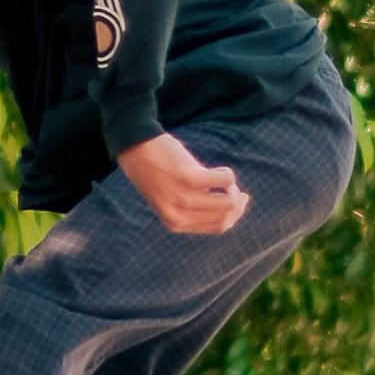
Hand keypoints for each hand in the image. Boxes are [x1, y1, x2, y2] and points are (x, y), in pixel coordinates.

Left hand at [117, 131, 248, 234]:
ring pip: (228, 202)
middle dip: (236, 201)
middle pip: (226, 216)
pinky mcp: (188, 178)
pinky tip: (216, 169)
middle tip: (231, 186)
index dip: (234, 214)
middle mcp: (178, 215)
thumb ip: (195, 206)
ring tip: (222, 178)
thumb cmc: (157, 170)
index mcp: (175, 223)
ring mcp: (183, 198)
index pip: (218, 227)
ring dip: (232, 188)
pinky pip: (224, 180)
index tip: (239, 199)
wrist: (135, 148)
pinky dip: (227, 174)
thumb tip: (236, 204)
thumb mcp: (172, 196)